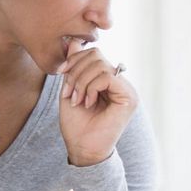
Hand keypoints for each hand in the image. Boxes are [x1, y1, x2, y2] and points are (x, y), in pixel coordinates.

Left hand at [58, 38, 137, 165]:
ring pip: (100, 64)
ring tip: (77, 100)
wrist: (82, 149)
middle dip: (76, 71)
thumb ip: (73, 67)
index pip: (92, 54)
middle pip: (96, 55)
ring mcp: (126, 89)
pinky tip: (87, 102)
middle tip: (69, 93)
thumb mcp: (69, 89)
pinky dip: (91, 87)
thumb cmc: (76, 124)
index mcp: (107, 79)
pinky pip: (106, 76)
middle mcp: (119, 82)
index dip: (74, 61)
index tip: (62, 77)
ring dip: (81, 82)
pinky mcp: (129, 97)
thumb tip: (73, 41)